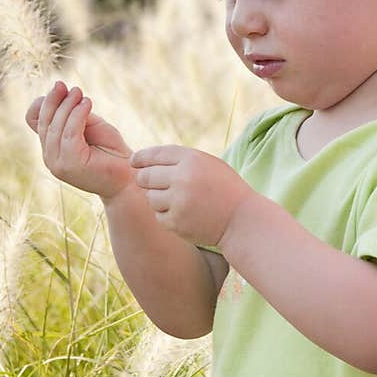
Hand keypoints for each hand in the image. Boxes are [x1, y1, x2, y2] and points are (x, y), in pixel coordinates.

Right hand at [25, 81, 134, 201]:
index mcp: (51, 147)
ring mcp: (58, 163)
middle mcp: (50, 157)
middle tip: (69, 86)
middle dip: (55, 100)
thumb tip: (57, 90)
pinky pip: (70, 133)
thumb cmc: (111, 152)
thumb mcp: (89, 126)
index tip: (60, 86)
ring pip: (56, 127)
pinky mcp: (70, 164)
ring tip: (81, 93)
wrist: (128, 177)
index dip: (43, 102)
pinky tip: (88, 104)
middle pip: (44, 121)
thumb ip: (72, 113)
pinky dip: (78, 115)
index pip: (34, 120)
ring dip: (68, 106)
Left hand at [129, 145, 253, 244]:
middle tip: (155, 184)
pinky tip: (184, 215)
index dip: (141, 158)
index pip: (155, 154)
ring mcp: (179, 201)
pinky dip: (167, 216)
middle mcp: (183, 178)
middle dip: (146, 180)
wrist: (242, 220)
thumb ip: (180, 160)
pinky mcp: (176, 222)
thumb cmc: (225, 189)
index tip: (134, 161)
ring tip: (179, 201)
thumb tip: (143, 161)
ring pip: (149, 197)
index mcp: (192, 159)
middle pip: (145, 176)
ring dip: (158, 199)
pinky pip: (158, 216)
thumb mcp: (208, 164)